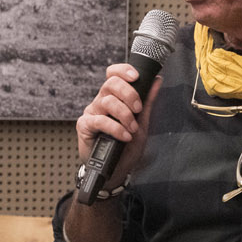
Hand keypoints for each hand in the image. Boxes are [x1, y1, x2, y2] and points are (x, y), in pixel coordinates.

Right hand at [75, 63, 160, 185]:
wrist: (117, 170)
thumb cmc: (127, 146)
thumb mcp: (142, 122)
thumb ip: (147, 101)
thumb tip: (157, 80)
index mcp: (113, 97)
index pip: (113, 75)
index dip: (123, 71)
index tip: (136, 77)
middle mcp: (101, 102)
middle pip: (111, 84)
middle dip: (129, 94)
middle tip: (138, 109)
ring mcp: (92, 113)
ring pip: (107, 101)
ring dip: (124, 114)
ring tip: (132, 129)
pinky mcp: (84, 126)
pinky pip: (99, 120)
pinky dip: (115, 128)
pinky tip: (124, 136)